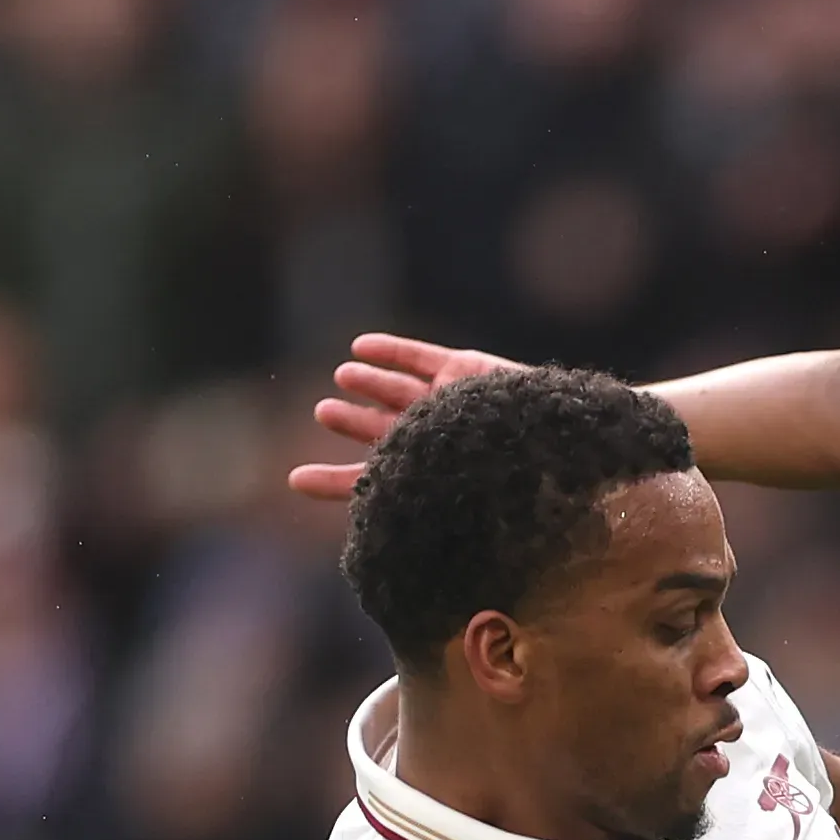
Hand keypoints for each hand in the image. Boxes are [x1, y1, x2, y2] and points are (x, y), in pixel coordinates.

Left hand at [287, 333, 522, 502]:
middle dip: (355, 422)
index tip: (294, 479)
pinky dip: (390, 352)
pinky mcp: (466, 371)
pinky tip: (360, 347)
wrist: (545, 445)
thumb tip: (294, 485)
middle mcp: (440, 443)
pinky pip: (421, 358)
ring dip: (370, 383)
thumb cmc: (482, 478)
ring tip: (341, 376)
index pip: (374, 482)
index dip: (334, 482)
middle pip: (388, 431)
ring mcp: (453, 404)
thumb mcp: (417, 491)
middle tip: (323, 413)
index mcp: (429, 479)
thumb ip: (362, 488)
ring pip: (402, 391)